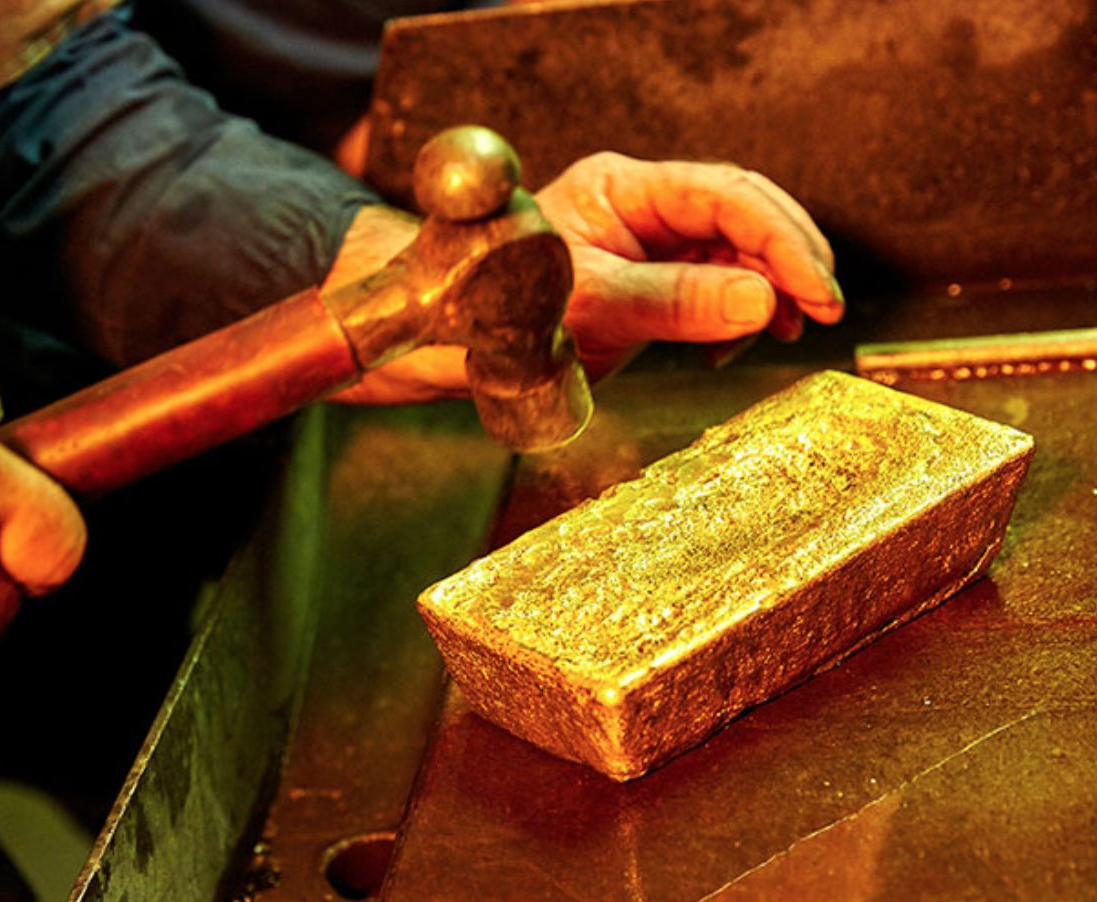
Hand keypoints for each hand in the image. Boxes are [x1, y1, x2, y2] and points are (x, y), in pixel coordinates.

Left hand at [328, 152, 843, 402]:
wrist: (447, 343)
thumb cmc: (499, 310)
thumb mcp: (593, 307)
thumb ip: (676, 301)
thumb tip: (762, 301)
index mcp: (622, 188)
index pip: (728, 194)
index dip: (783, 239)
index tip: (815, 290)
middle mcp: (639, 207)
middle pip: (742, 214)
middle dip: (789, 259)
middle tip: (820, 310)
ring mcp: (644, 243)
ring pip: (734, 253)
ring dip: (767, 290)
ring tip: (783, 332)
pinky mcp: (645, 282)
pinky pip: (710, 287)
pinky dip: (734, 316)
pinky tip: (728, 347)